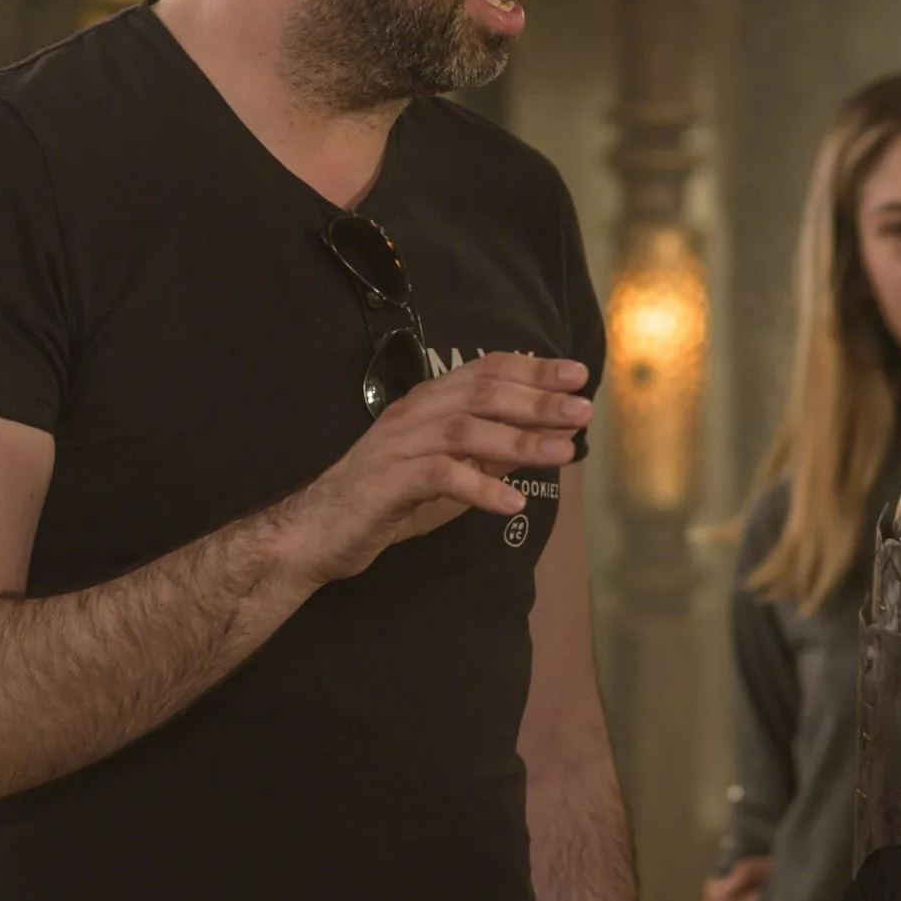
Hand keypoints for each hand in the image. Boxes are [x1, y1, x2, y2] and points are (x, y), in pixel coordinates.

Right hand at [278, 353, 590, 585]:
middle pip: (483, 393)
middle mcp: (415, 412)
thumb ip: (492, 450)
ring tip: (562, 453)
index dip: (533, 369)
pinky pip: (440, 476)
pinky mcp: (388, 480)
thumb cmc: (389, 498)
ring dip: (519, 440)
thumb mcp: (451, 470)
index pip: (487, 370)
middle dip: (537, 400)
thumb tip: (545, 435)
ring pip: (465, 429)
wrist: (318, 530)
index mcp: (430, 401)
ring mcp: (399, 444)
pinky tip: (513, 502)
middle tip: (582, 410)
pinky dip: (480, 487)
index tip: (577, 375)